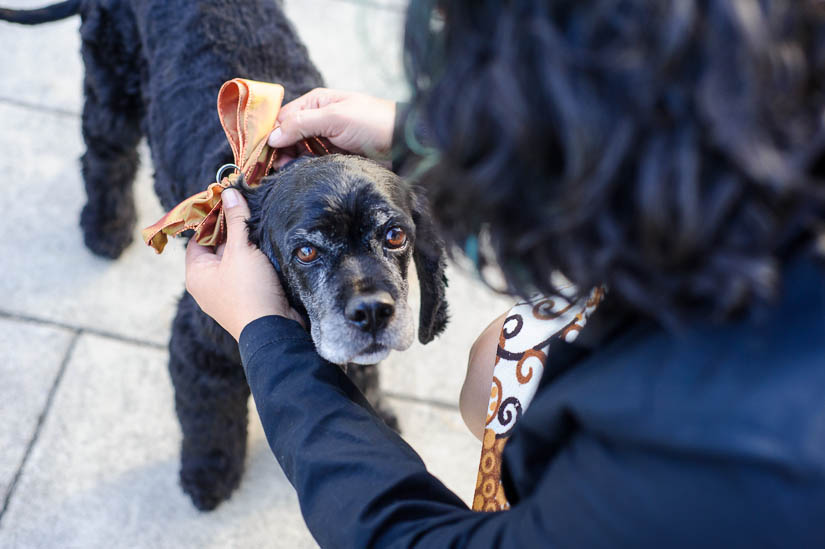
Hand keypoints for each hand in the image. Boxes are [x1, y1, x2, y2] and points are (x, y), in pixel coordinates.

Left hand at [185, 188, 303, 340]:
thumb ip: (236, 221)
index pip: (198, 238)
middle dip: (234, 231)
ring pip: (236, 260)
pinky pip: (248, 273)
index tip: (230, 203)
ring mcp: (227, 294)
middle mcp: (208, 285)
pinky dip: (257, 261)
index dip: (212, 219)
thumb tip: (230, 193)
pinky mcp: (247, 299)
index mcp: (196, 274)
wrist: (274, 331)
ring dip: (248, 246)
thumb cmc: (250, 291)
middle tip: (250, 211)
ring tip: (262, 227)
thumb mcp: (241, 251)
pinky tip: (269, 248)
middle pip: (218, 248)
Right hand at [268, 88, 394, 163]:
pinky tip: (301, 177)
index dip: (271, 135)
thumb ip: (302, 125)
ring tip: (287, 174)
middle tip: (274, 169)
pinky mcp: (335, 157)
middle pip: (288, 136)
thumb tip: (273, 137)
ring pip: (299, 151)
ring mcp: (327, 140)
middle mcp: (318, 119)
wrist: (403, 144)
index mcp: (316, 103)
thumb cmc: (372, 123)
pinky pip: (313, 163)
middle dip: (280, 151)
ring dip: (292, 162)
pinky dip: (305, 169)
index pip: (283, 118)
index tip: (262, 154)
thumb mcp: (335, 118)